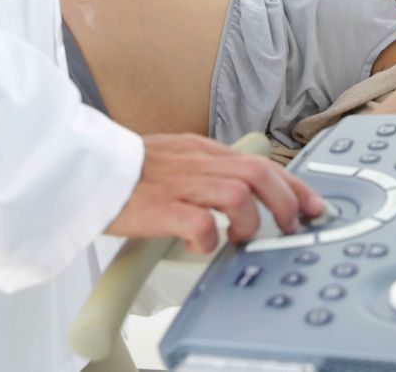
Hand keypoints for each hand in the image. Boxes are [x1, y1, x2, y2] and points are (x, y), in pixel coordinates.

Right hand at [104, 134, 325, 252]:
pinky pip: (200, 224)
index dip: (294, 185)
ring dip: (249, 220)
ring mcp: (179, 183)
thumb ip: (204, 170)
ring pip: (239, 194)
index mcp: (201, 150)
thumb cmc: (123, 170)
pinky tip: (200, 245)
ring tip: (240, 236)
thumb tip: (237, 192)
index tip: (314, 205)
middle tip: (291, 225)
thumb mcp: (174, 157)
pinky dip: (208, 239)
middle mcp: (196, 162)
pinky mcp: (160, 207)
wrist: (81, 166)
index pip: (260, 162)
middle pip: (259, 173)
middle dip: (286, 201)